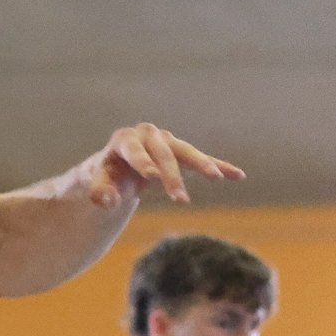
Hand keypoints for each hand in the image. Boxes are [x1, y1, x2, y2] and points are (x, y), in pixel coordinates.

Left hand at [81, 123, 243, 207]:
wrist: (118, 168)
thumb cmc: (107, 176)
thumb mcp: (98, 184)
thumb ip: (99, 192)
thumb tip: (106, 200)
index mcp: (125, 139)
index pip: (135, 150)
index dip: (143, 163)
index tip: (152, 178)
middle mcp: (148, 135)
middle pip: (163, 154)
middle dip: (172, 176)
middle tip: (180, 200)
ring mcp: (167, 142)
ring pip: (186, 152)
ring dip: (201, 165)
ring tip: (215, 178)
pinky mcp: (181, 153)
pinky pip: (202, 159)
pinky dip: (219, 166)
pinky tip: (238, 176)